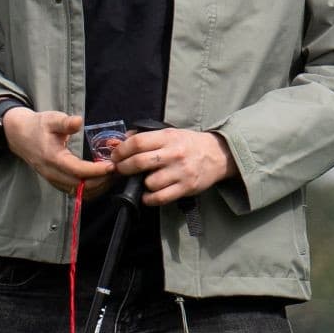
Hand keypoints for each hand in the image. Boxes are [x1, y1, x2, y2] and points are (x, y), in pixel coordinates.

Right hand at [2, 107, 114, 191]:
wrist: (20, 135)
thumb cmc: (38, 126)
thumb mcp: (51, 119)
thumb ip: (65, 122)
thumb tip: (78, 121)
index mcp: (52, 158)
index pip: (77, 170)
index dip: (96, 170)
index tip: (112, 165)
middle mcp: (53, 173)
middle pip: (81, 186)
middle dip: (102, 180)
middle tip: (119, 169)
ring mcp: (55, 180)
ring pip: (80, 192)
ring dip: (99, 186)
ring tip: (114, 175)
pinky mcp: (58, 182)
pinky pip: (77, 191)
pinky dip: (92, 188)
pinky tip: (103, 178)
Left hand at [109, 127, 238, 206]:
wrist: (217, 155)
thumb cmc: (189, 144)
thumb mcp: (169, 133)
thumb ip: (145, 137)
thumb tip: (119, 141)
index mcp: (168, 138)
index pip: (137, 143)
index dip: (121, 151)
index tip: (116, 156)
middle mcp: (174, 154)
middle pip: (139, 162)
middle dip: (124, 168)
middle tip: (121, 170)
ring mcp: (180, 172)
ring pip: (149, 182)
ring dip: (140, 184)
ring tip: (142, 181)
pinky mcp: (186, 187)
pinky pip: (160, 198)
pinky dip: (149, 198)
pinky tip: (148, 194)